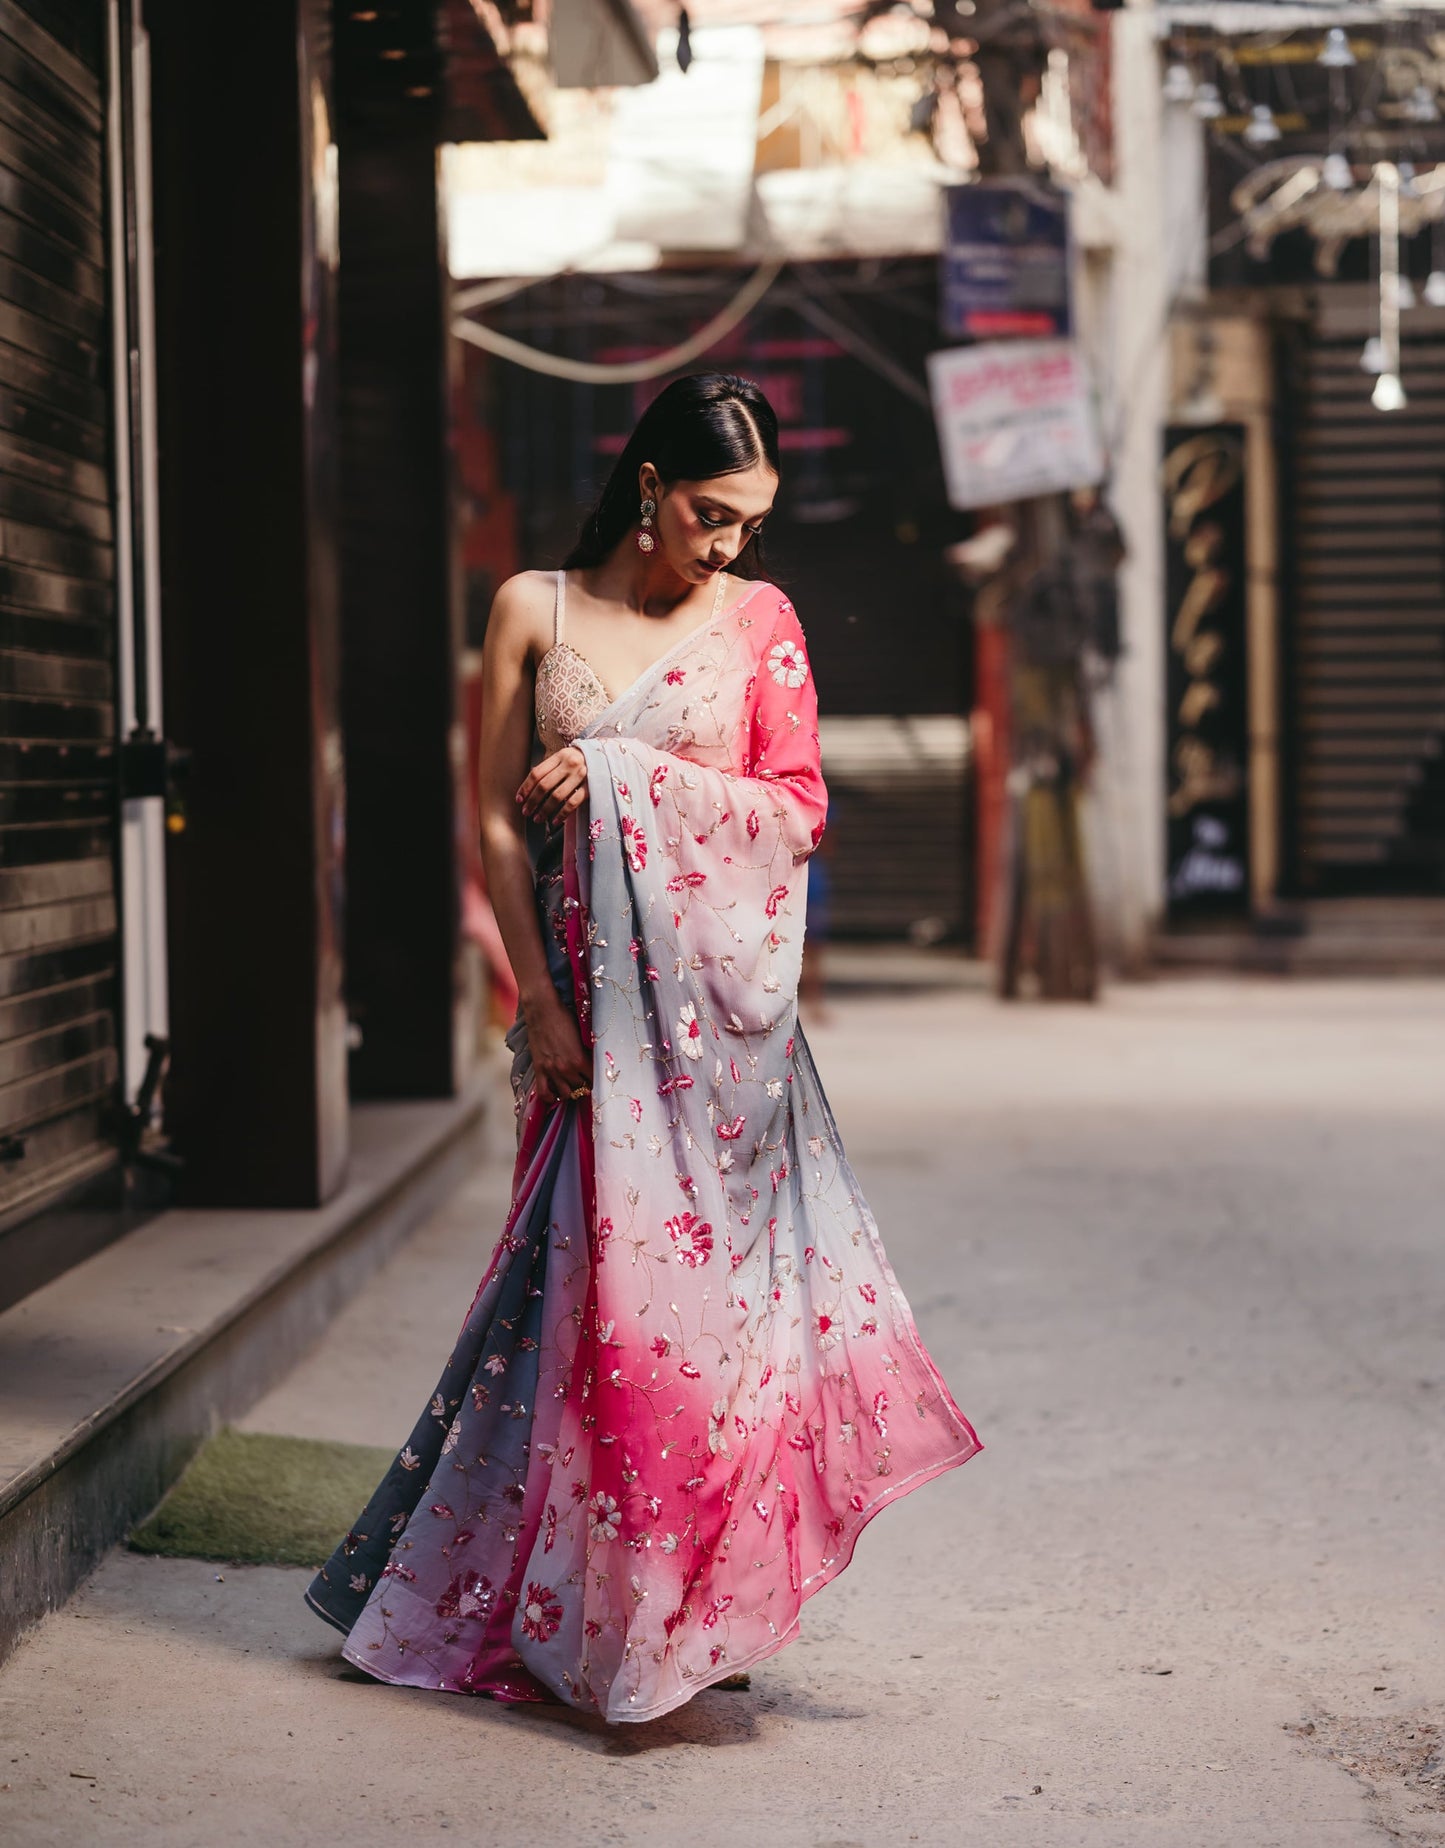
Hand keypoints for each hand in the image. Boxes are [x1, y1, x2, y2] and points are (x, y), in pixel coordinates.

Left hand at [517, 745, 588, 827]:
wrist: (606, 758)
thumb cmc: (579, 761)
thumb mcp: (563, 759)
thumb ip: (549, 769)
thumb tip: (528, 790)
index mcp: (560, 756)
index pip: (537, 773)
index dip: (525, 788)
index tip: (519, 800)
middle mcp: (570, 764)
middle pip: (544, 786)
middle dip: (532, 801)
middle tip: (525, 812)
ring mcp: (581, 776)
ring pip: (557, 796)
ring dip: (544, 810)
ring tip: (537, 819)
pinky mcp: (591, 788)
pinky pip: (573, 803)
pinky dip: (562, 814)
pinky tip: (555, 822)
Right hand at [524, 989, 590, 1106]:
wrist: (543, 1010)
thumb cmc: (565, 1018)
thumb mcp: (582, 1035)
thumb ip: (587, 1052)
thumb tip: (595, 1062)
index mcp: (580, 1060)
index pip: (594, 1080)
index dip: (598, 1080)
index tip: (599, 1080)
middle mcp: (566, 1068)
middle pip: (581, 1088)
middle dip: (585, 1086)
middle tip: (586, 1082)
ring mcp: (551, 1070)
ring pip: (565, 1094)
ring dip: (570, 1091)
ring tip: (572, 1086)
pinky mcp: (539, 1069)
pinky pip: (544, 1092)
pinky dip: (550, 1098)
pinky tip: (555, 1095)